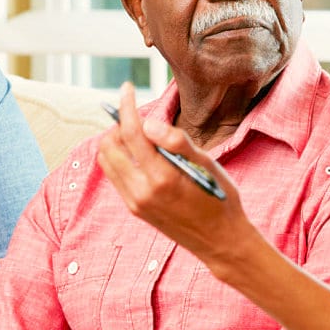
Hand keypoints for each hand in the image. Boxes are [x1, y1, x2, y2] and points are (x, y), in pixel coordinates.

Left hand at [95, 83, 254, 270]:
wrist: (221, 241)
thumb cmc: (220, 198)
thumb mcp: (208, 165)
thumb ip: (177, 142)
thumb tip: (149, 124)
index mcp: (162, 177)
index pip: (131, 132)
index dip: (127, 105)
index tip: (128, 88)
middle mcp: (142, 191)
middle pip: (111, 144)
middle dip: (119, 122)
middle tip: (137, 114)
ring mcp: (135, 202)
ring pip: (108, 160)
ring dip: (116, 141)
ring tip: (137, 133)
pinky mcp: (135, 209)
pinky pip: (115, 176)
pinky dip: (119, 158)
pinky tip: (139, 154)